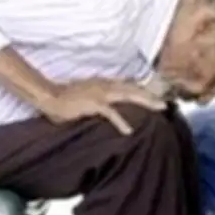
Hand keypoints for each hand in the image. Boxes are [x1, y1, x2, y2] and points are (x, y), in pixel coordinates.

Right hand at [42, 77, 166, 134]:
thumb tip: (107, 109)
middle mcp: (105, 85)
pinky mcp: (93, 103)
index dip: (143, 91)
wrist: (48, 96)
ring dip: (145, 102)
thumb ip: (100, 101)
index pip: (128, 85)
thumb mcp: (85, 96)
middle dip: (151, 96)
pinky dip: (121, 122)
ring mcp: (100, 92)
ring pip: (129, 96)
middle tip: (166, 104)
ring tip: (159, 109)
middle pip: (133, 89)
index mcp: (104, 83)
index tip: (156, 98)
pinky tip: (129, 131)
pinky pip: (111, 113)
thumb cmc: (64, 100)